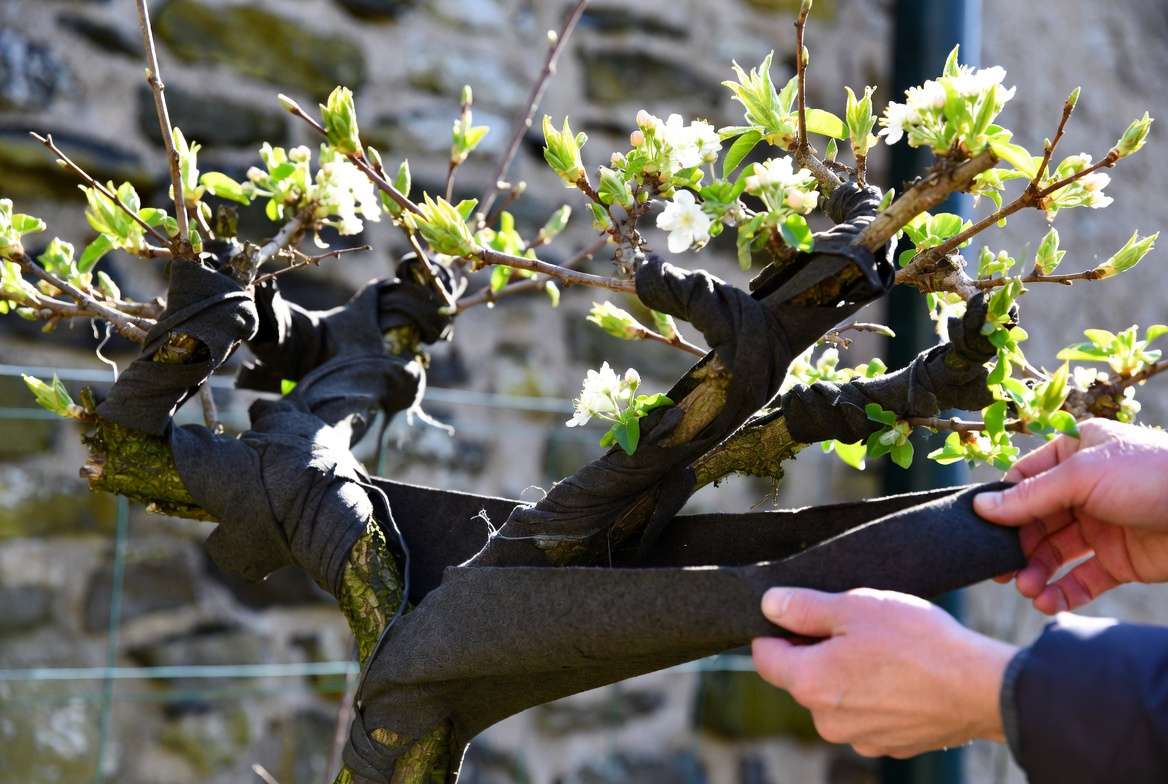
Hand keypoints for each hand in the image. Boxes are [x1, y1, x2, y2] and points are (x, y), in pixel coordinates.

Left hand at [752, 587, 1015, 757]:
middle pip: (801, 677)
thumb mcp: (855, 607)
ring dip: (848, 674)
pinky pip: (867, 714)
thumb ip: (804, 608)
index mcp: (809, 683)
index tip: (800, 615)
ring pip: (836, 697)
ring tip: (886, 651)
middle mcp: (826, 720)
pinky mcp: (890, 744)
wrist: (981, 687)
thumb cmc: (918, 642)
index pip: (765, 657)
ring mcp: (858, 737)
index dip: (777, 631)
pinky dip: (877, 695)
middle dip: (818, 651)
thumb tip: (769, 605)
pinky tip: (903, 676)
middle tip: (855, 627)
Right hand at [974, 418, 1167, 613]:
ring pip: (1054, 553)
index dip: (1002, 506)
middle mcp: (1084, 490)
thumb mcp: (1082, 475)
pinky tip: (1048, 602)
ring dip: (1037, 573)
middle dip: (1017, 548)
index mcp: (1075, 455)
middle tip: (1000, 572)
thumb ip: (1031, 495)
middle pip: (1034, 522)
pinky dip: (1062, 592)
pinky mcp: (1119, 561)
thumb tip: (981, 507)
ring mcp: (1102, 526)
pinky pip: (1081, 579)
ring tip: (1028, 591)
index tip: (981, 530)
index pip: (1024, 480)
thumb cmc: (1154, 476)